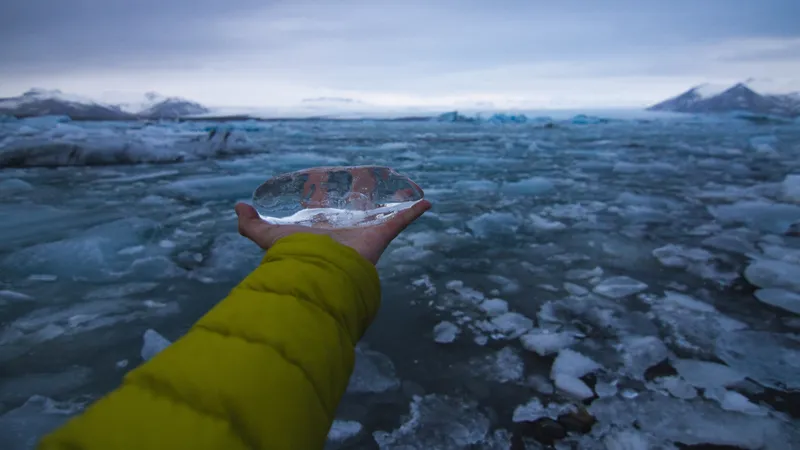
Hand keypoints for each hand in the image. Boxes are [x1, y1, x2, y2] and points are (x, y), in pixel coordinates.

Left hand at [234, 200, 431, 264]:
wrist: (318, 271)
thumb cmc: (294, 255)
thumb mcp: (265, 237)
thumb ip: (249, 225)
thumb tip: (237, 206)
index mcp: (322, 228)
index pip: (328, 211)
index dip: (330, 198)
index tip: (332, 184)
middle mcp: (344, 230)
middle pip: (356, 211)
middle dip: (364, 198)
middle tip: (368, 181)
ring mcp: (364, 232)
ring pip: (381, 214)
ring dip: (392, 202)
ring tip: (401, 189)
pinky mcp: (380, 235)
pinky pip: (401, 221)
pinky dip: (414, 211)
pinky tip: (425, 202)